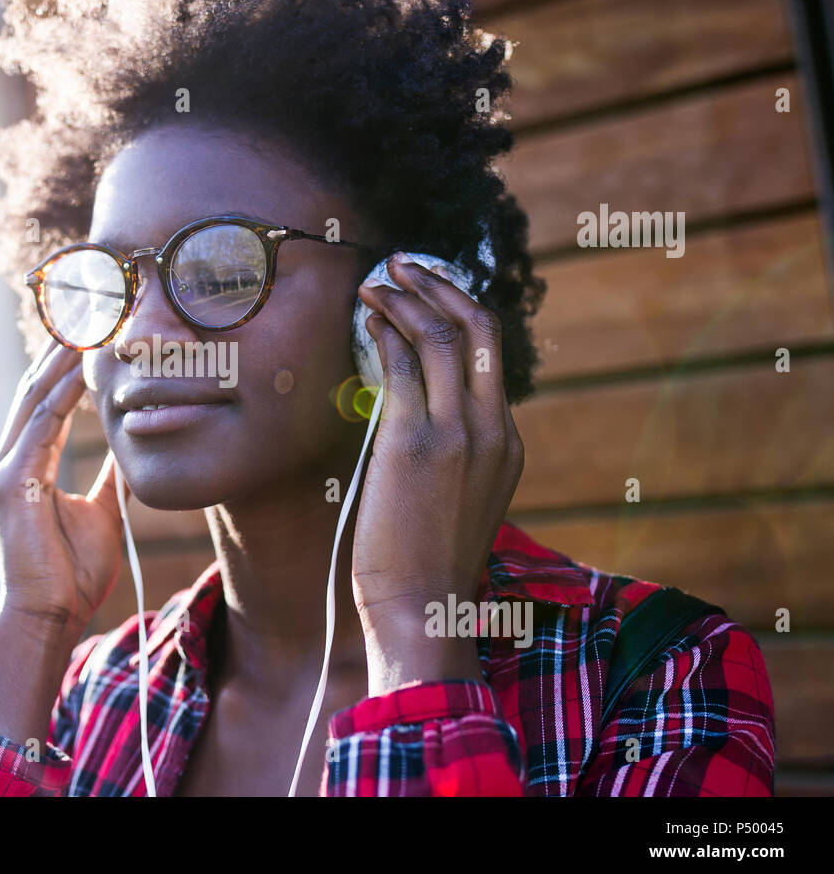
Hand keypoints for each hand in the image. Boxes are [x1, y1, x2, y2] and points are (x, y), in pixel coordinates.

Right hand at [0, 340, 124, 643]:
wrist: (48, 617)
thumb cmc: (71, 574)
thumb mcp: (102, 514)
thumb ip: (110, 480)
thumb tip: (131, 451)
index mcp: (24, 464)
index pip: (44, 399)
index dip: (65, 361)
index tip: (92, 326)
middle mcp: (6, 459)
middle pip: (34, 386)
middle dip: (60, 345)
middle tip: (90, 305)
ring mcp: (3, 469)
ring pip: (34, 397)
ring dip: (61, 358)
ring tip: (89, 321)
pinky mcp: (10, 483)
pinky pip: (40, 427)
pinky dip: (61, 395)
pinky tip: (82, 368)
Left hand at [352, 254, 523, 689]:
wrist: (423, 611)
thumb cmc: (425, 565)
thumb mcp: (456, 502)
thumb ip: (447, 455)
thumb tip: (405, 414)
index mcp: (507, 443)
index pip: (492, 357)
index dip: (460, 312)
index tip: (429, 291)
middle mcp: (492, 430)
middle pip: (481, 329)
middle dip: (441, 285)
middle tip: (405, 263)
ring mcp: (458, 435)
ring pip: (444, 336)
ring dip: (408, 297)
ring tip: (377, 279)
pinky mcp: (416, 444)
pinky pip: (404, 365)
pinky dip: (385, 330)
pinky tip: (366, 315)